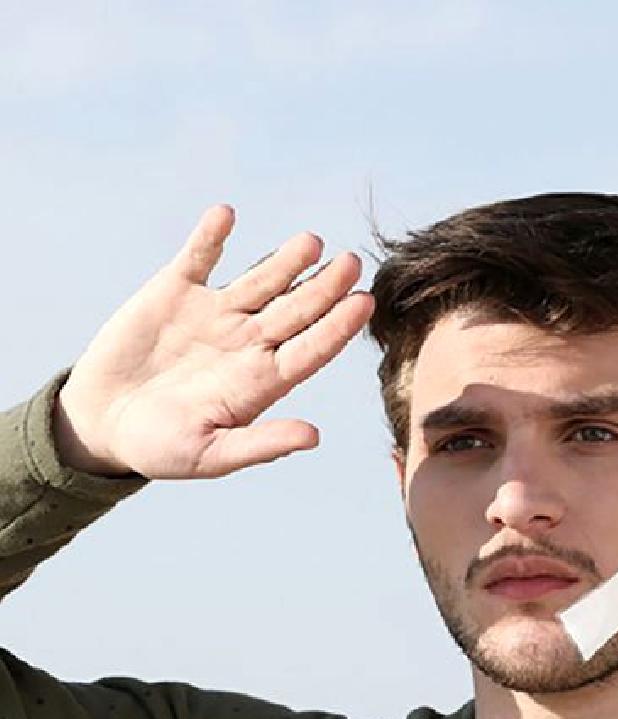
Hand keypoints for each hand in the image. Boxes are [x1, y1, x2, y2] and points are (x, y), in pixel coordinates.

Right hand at [54, 205, 375, 478]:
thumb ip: (260, 444)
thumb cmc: (161, 448)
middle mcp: (250, 341)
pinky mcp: (177, 291)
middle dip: (325, 287)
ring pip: (262, 279)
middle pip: (297, 309)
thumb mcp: (210, 455)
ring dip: (286, 260)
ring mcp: (217, 313)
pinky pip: (199, 257)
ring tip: (312, 242)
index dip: (338, 328)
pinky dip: (211, 237)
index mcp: (264, 380)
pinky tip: (225, 215)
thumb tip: (314, 437)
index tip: (364, 304)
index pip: (312, 349)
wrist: (104, 422)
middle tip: (352, 262)